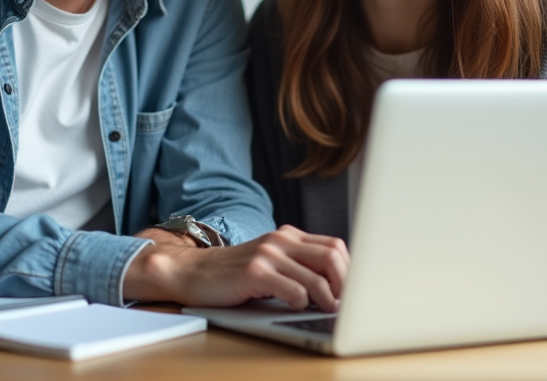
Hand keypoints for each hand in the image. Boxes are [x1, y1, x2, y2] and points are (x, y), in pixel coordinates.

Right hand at [123, 225, 348, 311]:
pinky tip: (294, 306)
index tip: (352, 291)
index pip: (335, 246)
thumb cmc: (234, 274)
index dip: (350, 270)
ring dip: (327, 298)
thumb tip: (336, 288)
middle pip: (333, 256)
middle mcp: (281, 240)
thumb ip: (297, 266)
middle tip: (343, 304)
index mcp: (289, 236)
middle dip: (345, 284)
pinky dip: (301, 302)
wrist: (193, 272)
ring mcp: (268, 254)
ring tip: (326, 310)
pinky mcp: (255, 271)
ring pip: (317, 277)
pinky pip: (293, 289)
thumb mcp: (270, 262)